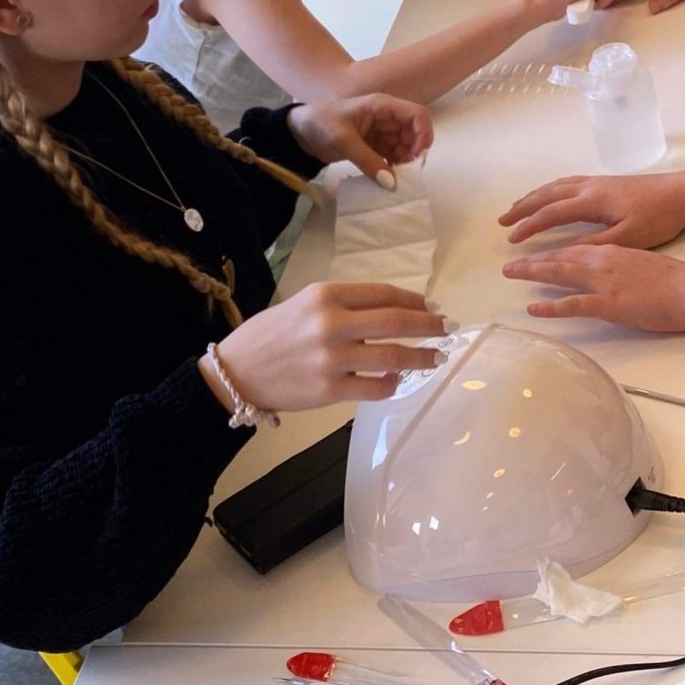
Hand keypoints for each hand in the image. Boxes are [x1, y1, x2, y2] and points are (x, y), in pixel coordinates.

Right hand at [213, 281, 447, 414]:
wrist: (237, 372)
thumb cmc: (271, 335)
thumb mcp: (304, 305)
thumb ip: (343, 305)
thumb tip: (392, 311)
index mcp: (326, 295)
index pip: (384, 294)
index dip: (414, 301)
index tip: (430, 306)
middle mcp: (332, 323)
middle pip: (397, 321)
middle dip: (429, 325)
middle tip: (447, 328)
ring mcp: (333, 358)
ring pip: (393, 356)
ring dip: (422, 357)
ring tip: (436, 358)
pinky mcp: (330, 390)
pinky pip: (376, 387)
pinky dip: (393, 383)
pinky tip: (396, 379)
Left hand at [289, 93, 433, 180]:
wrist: (298, 133)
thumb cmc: (320, 124)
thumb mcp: (344, 141)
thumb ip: (369, 162)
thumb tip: (391, 184)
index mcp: (382, 106)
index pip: (417, 114)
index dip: (423, 134)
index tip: (416, 157)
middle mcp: (386, 117)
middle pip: (414, 133)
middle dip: (412, 152)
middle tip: (402, 171)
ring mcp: (380, 131)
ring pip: (404, 146)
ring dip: (402, 162)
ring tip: (389, 175)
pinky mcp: (373, 145)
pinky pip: (391, 155)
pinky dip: (391, 166)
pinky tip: (383, 176)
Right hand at [501, 169, 684, 249]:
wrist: (683, 193)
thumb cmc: (659, 218)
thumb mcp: (629, 238)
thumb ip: (595, 244)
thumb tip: (564, 251)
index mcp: (593, 201)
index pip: (552, 213)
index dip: (529, 226)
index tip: (512, 240)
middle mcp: (590, 187)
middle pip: (547, 195)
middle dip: (522, 208)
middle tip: (502, 222)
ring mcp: (597, 181)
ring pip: (555, 186)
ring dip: (533, 196)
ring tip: (516, 208)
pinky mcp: (605, 181)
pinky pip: (567, 182)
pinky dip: (549, 189)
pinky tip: (548, 195)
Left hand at [501, 241, 684, 331]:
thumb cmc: (674, 280)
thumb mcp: (642, 263)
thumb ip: (621, 265)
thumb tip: (608, 271)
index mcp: (613, 250)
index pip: (574, 248)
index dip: (551, 253)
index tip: (533, 255)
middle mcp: (604, 260)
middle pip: (560, 257)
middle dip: (532, 260)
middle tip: (509, 265)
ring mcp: (604, 281)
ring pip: (560, 273)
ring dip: (533, 273)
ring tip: (511, 275)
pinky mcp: (609, 303)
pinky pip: (573, 304)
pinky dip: (551, 306)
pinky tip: (533, 308)